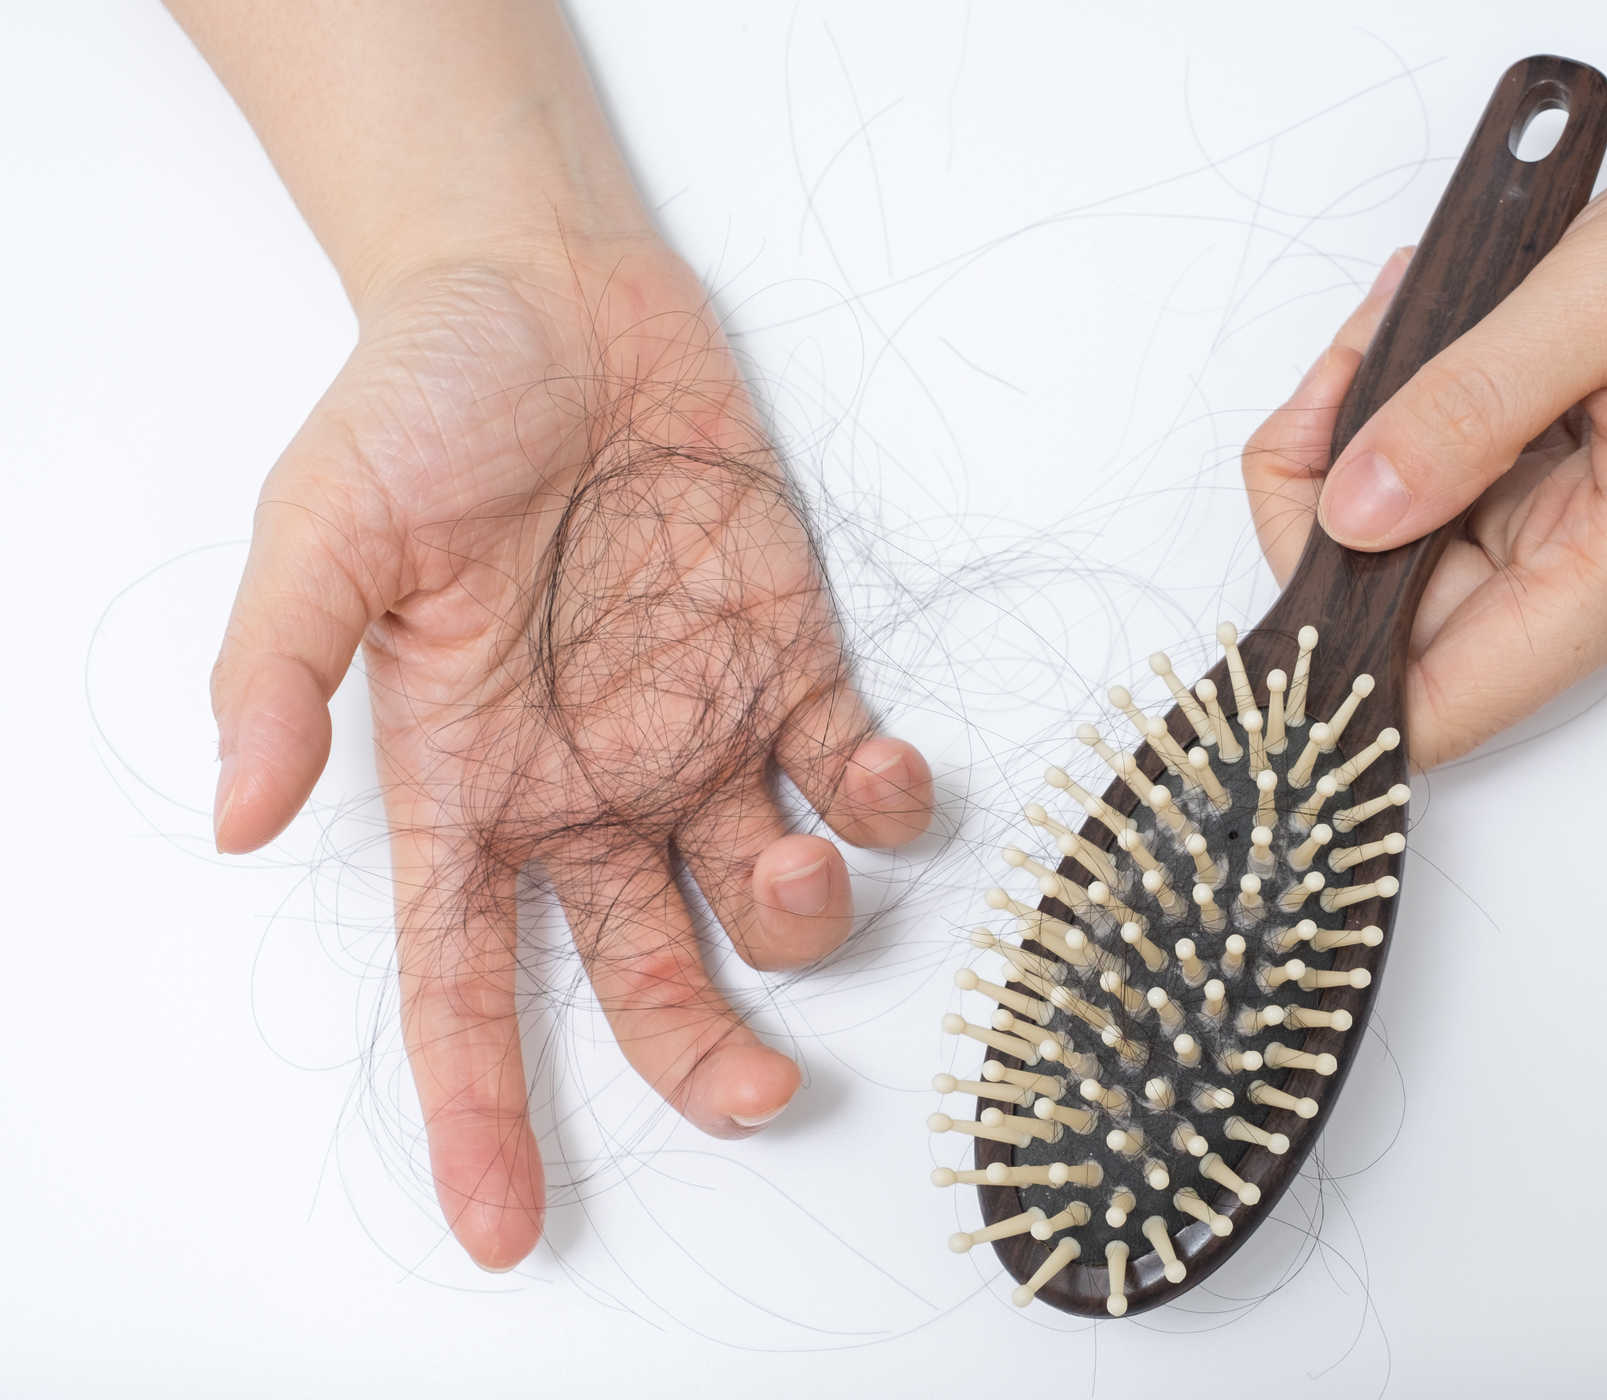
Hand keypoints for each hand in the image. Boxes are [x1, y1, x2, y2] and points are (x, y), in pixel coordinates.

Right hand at [208, 239, 934, 1268]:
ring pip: (768, 896)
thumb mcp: (321, 525)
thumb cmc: (426, 401)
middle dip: (703, 1057)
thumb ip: (280, 670)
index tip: (502, 1227)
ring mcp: (702, 730)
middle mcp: (592, 781)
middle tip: (758, 1092)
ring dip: (801, 922)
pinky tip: (880, 782)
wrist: (553, 293)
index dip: (479, 1107)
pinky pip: (853, 776)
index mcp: (469, 778)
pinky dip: (886, 804)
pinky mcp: (794, 662)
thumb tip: (241, 820)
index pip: (464, 979)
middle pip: (647, 978)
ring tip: (793, 872)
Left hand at [1243, 108, 1606, 765]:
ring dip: (1359, 435)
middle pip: (1383, 616)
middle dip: (1326, 491)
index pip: (1435, 705)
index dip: (1325, 665)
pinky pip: (1426, 489)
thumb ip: (1465, 411)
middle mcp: (1588, 590)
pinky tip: (1424, 337)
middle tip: (1349, 366)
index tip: (1274, 558)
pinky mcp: (1551, 505)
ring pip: (1391, 543)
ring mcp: (1567, 551)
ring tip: (1402, 324)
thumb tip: (1352, 511)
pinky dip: (1397, 413)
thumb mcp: (1603, 298)